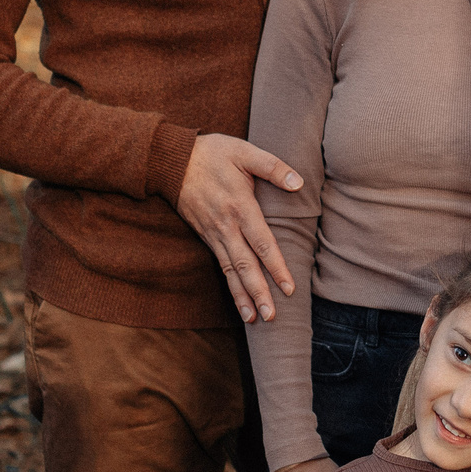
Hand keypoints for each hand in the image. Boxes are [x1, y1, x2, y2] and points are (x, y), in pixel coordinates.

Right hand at [176, 133, 301, 321]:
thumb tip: (298, 183)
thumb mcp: (243, 151)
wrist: (171, 160)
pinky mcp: (206, 237)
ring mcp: (214, 234)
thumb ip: (272, 166)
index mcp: (239, 206)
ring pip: (231, 271)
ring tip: (254, 320)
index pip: (261, 242)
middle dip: (258, 292)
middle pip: (244, 265)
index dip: (275, 266)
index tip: (288, 287)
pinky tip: (240, 303)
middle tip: (271, 317)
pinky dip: (231, 287)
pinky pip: (221, 267)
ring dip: (243, 297)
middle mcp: (226, 226)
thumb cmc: (212, 153)